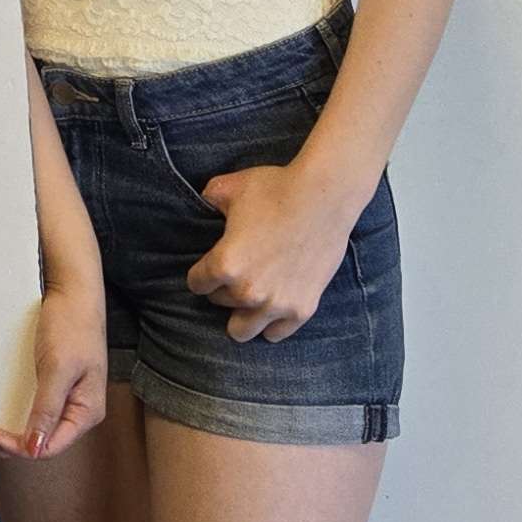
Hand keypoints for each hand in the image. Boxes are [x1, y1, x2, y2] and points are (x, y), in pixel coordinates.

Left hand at [0, 270, 107, 459]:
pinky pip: (28, 413)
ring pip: (31, 431)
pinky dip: (10, 421)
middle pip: (36, 443)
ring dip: (3, 438)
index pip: (49, 446)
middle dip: (2, 447)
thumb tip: (35, 447)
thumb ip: (48, 408)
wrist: (72, 295)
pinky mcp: (49, 389)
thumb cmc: (74, 325)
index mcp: (85, 412)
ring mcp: (61, 401)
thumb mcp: (58, 368)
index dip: (19, 447)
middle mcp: (75, 412)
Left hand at [188, 159, 356, 342]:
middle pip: (219, 302)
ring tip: (250, 296)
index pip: (196, 284)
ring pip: (242, 330)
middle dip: (224, 288)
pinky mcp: (302, 309)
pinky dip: (271, 323)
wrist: (325, 196)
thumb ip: (206, 199)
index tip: (210, 264)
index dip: (201, 272)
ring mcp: (276, 304)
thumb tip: (199, 203)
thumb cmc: (276, 188)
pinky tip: (272, 306)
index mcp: (225, 264)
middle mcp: (248, 291)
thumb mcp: (229, 187)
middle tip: (238, 271)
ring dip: (242, 313)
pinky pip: (276, 334)